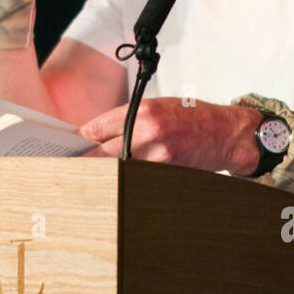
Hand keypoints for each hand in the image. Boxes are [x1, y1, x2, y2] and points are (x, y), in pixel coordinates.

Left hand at [75, 97, 262, 174]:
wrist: (227, 133)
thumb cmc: (191, 117)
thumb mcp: (155, 106)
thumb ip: (124, 119)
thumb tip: (93, 136)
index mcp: (141, 111)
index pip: (95, 129)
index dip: (78, 143)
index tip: (66, 150)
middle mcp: (147, 132)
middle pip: (99, 155)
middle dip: (84, 162)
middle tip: (69, 170)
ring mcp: (157, 157)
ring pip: (115, 173)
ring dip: (103, 177)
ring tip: (91, 182)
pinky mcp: (167, 175)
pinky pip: (136, 182)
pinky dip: (125, 184)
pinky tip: (119, 187)